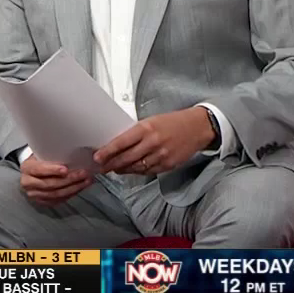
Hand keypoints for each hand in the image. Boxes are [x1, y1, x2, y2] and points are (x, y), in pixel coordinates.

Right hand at [19, 154, 92, 206]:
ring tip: (86, 181)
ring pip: (56, 194)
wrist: (32, 172)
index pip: (39, 170)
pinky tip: (79, 188)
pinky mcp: (42, 202)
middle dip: (69, 179)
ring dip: (73, 188)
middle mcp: (27, 183)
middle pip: (50, 184)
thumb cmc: (39, 160)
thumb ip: (51, 155)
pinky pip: (58, 200)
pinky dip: (71, 194)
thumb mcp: (41, 153)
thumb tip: (72, 153)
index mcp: (27, 168)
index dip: (52, 170)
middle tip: (83, 174)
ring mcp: (34, 194)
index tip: (65, 169)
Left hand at [94, 108, 214, 175]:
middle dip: (111, 164)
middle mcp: (153, 143)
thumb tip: (117, 144)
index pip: (121, 142)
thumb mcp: (150, 121)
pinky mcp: (168, 165)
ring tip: (114, 169)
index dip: (107, 151)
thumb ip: (135, 133)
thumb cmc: (172, 122)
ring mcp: (161, 155)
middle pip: (127, 158)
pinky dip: (137, 171)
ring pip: (136, 167)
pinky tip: (130, 170)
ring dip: (123, 169)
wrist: (197, 128)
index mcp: (146, 128)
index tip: (97, 157)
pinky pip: (148, 171)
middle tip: (101, 167)